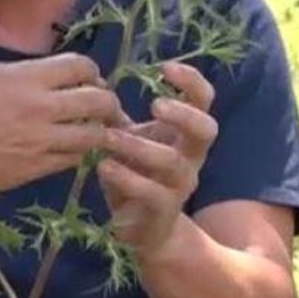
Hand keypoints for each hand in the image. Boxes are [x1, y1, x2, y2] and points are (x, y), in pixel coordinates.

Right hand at [0, 54, 121, 196]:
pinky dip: (79, 153)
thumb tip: (54, 80)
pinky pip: (73, 159)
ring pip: (93, 135)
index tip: (90, 80)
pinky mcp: (35, 169)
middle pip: (98, 100)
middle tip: (105, 108)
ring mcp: (40, 141)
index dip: (93, 72)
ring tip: (95, 132)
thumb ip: (25, 77)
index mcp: (24, 78)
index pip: (82, 67)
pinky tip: (71, 150)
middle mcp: (39, 107)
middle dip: (108, 102)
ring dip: (99, 131)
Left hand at [98, 62, 217, 254]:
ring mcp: (180, 186)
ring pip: (173, 162)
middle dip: (183, 115)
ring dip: (139, 146)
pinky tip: (103, 167)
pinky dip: (127, 179)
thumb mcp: (128, 141)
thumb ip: (116, 116)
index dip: (192, 81)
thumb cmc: (136, 175)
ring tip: (108, 138)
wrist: (145, 230)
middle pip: (206, 130)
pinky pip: (153, 193)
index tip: (165, 67)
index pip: (204, 101)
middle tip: (155, 105)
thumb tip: (92, 83)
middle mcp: (191, 158)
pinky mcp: (163, 210)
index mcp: (186, 135)